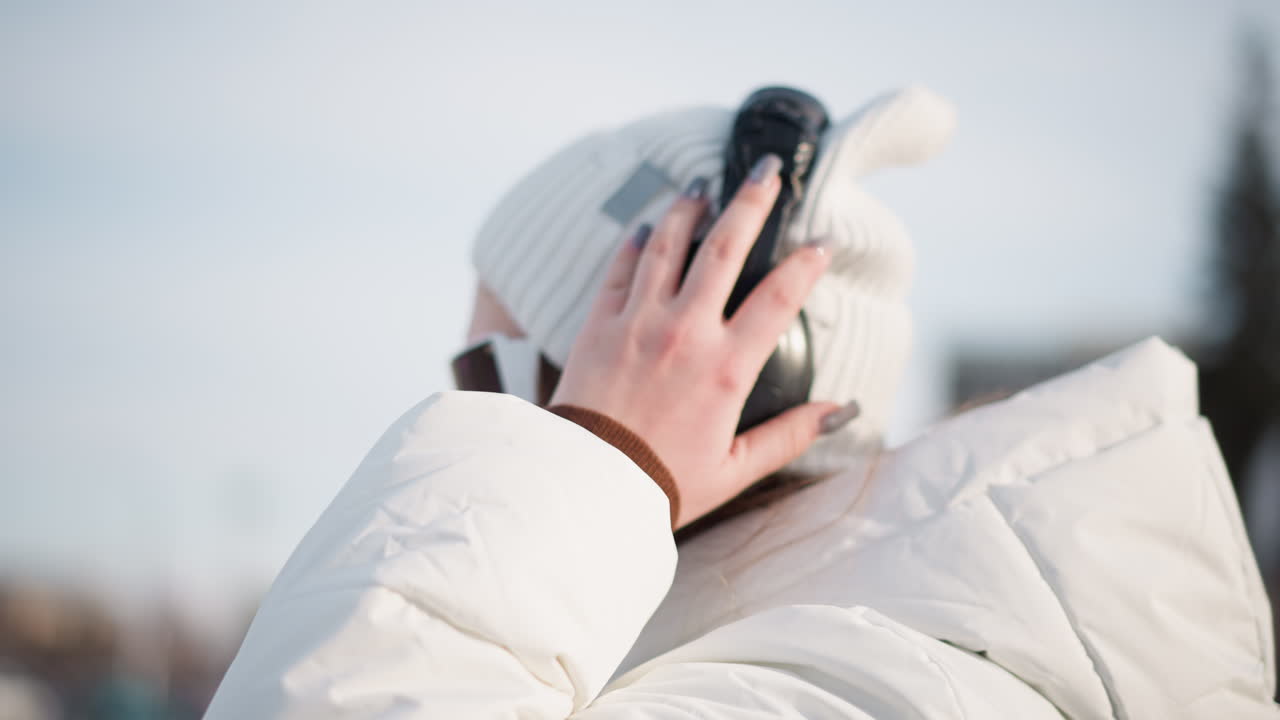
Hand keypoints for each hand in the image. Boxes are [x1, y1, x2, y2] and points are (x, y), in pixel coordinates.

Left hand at [549, 155, 842, 528]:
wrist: (585, 485)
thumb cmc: (662, 482)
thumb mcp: (736, 469)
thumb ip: (790, 435)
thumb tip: (842, 410)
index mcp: (726, 368)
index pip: (779, 298)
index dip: (807, 264)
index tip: (823, 241)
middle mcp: (685, 333)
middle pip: (725, 248)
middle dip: (751, 202)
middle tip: (767, 171)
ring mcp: (637, 322)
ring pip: (667, 245)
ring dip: (689, 209)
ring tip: (703, 185)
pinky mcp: (598, 324)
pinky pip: (619, 268)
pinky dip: (634, 243)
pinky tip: (645, 226)